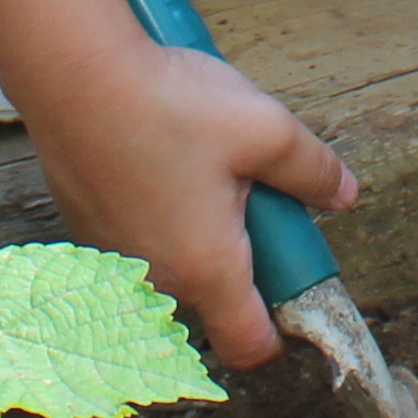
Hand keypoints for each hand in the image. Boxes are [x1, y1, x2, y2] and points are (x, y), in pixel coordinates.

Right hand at [21, 35, 361, 366]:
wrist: (75, 72)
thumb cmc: (168, 105)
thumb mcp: (266, 130)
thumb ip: (313, 170)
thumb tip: (342, 194)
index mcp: (206, 270)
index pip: (249, 346)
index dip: (279, 330)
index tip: (291, 286)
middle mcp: (155, 279)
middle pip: (213, 297)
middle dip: (240, 256)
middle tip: (248, 193)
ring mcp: (114, 256)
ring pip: (172, 263)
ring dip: (195, 230)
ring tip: (199, 162)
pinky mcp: (85, 226)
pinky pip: (136, 238)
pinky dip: (155, 212)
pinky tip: (157, 154)